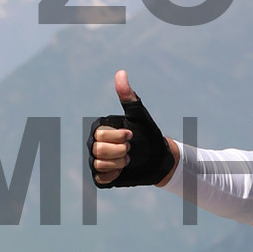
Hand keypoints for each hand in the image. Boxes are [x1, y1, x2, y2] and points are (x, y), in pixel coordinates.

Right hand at [91, 71, 178, 188]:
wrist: (158, 157)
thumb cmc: (148, 133)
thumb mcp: (139, 115)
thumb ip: (128, 96)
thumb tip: (121, 73)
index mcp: (100, 129)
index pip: (100, 135)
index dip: (118, 137)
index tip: (131, 135)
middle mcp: (94, 144)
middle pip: (98, 150)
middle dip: (120, 151)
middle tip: (130, 149)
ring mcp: (96, 161)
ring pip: (98, 164)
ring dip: (118, 163)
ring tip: (128, 159)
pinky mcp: (102, 177)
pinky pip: (100, 179)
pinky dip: (113, 176)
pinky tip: (122, 171)